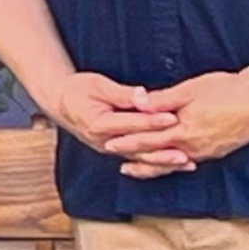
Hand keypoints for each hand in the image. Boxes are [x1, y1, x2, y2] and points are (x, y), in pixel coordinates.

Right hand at [41, 70, 184, 166]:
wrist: (61, 103)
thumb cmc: (78, 90)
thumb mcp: (97, 85)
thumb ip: (121, 94)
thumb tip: (143, 95)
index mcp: (98, 124)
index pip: (130, 124)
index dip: (151, 121)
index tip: (172, 118)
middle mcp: (104, 142)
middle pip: (138, 148)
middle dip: (163, 151)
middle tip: (186, 152)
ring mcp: (109, 149)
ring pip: (141, 159)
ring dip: (164, 162)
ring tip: (187, 164)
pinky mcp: (116, 151)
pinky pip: (139, 159)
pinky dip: (157, 162)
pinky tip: (175, 165)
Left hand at [119, 67, 248, 178]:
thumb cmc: (228, 90)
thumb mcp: (190, 90)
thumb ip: (161, 100)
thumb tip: (136, 102)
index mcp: (184, 133)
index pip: (148, 140)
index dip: (127, 141)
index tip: (108, 143)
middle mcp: (194, 148)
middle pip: (157, 157)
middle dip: (135, 157)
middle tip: (114, 159)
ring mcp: (207, 152)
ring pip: (173, 163)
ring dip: (153, 165)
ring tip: (134, 168)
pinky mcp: (218, 151)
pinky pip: (189, 160)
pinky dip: (174, 163)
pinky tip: (169, 162)